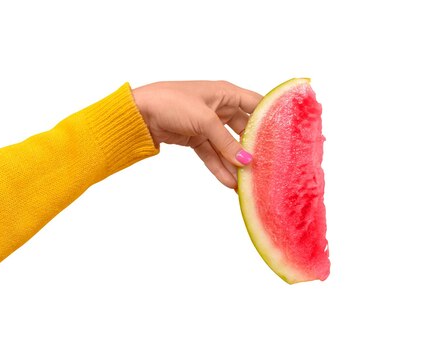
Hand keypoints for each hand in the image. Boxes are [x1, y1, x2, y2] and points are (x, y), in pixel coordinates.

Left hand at [132, 81, 262, 188]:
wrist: (139, 113)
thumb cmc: (171, 102)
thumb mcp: (204, 121)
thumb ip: (226, 142)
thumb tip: (246, 162)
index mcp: (225, 93)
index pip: (256, 104)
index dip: (270, 118)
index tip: (285, 136)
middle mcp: (220, 107)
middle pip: (244, 129)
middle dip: (254, 147)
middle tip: (268, 165)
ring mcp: (207, 124)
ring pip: (228, 146)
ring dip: (236, 163)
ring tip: (250, 181)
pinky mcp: (196, 138)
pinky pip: (213, 155)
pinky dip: (220, 168)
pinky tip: (230, 183)